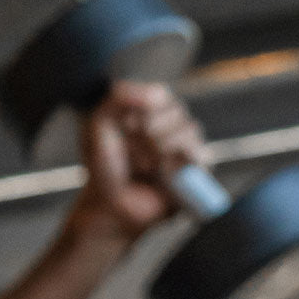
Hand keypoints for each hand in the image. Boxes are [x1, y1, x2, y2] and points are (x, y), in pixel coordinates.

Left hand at [72, 81, 209, 247]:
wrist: (110, 206)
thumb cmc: (104, 167)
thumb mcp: (99, 125)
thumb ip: (118, 97)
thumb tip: (157, 93)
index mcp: (153, 110)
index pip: (159, 95)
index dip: (138, 114)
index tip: (121, 131)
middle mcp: (175, 124)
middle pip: (176, 111)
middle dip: (146, 135)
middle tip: (131, 156)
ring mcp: (189, 146)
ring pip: (188, 130)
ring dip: (157, 151)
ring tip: (143, 168)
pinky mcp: (200, 170)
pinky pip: (198, 154)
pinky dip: (174, 165)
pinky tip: (160, 176)